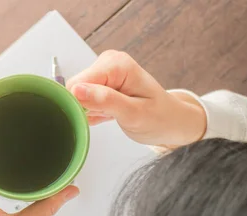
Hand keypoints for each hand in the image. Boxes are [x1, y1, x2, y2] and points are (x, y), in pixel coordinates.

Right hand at [67, 50, 205, 147]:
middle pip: (75, 88)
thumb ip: (105, 101)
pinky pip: (84, 98)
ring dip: (91, 111)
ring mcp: (104, 72)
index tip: (95, 118)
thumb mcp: (134, 114)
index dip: (79, 104)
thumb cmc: (159, 119)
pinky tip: (110, 114)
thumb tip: (76, 91)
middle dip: (86, 108)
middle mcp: (108, 62)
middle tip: (110, 116)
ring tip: (113, 115)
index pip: (76, 83)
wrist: (172, 122)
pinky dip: (94, 111)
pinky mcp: (101, 82)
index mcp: (116, 64)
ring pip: (77, 95)